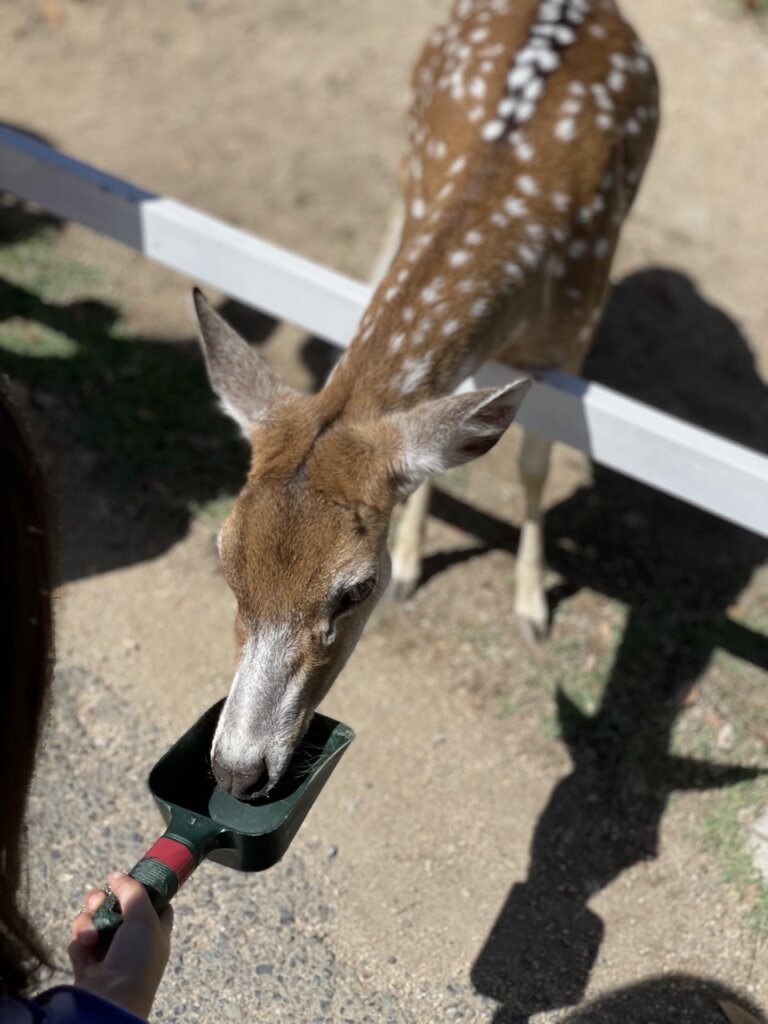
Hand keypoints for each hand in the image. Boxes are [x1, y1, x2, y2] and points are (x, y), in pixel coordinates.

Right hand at [69, 871, 173, 1020]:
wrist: (111, 1001)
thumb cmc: (136, 959)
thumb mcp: (143, 916)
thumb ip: (132, 890)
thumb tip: (117, 875)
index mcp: (154, 930)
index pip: (152, 902)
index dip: (140, 888)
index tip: (127, 880)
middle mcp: (133, 940)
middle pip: (115, 906)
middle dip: (103, 900)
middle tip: (100, 901)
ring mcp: (109, 952)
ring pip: (94, 920)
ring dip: (89, 921)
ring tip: (91, 933)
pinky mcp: (87, 964)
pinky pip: (80, 940)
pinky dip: (80, 941)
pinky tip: (86, 948)